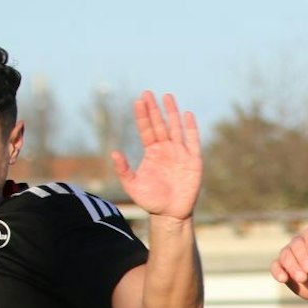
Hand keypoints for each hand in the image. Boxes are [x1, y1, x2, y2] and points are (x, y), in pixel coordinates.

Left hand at [113, 92, 200, 222]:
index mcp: (152, 153)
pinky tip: (187, 114)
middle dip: (154, 109)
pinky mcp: (193, 161)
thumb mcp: (133, 186)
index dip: (143, 116)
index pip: (147, 129)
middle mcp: (166, 149)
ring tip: (167, 96)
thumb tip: (114, 153)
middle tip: (148, 93)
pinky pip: (193, 141)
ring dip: (172, 113)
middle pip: (160, 125)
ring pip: (175, 128)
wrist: (170, 214)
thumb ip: (124, 170)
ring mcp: (180, 153)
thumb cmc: (151, 201)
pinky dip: (191, 128)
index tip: (138, 101)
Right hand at [271, 226, 307, 301]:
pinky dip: (277, 271)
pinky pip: (275, 266)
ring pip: (285, 255)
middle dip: (301, 257)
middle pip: (296, 244)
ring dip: (292, 266)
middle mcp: (301, 243)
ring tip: (302, 278)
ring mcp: (291, 255)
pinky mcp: (283, 268)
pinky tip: (283, 279)